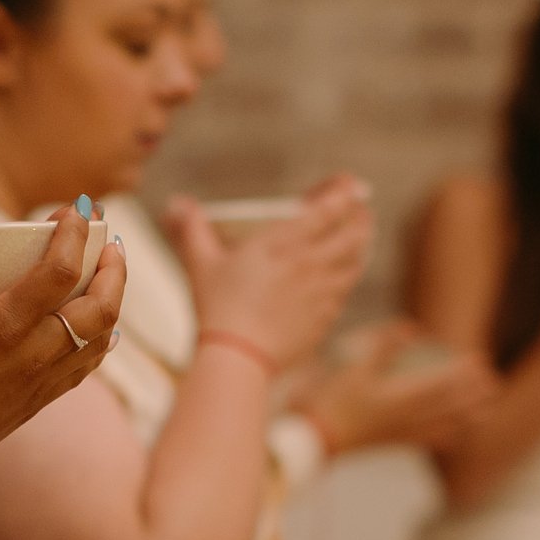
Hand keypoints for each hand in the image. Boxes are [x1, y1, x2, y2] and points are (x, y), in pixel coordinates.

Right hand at [0, 203, 126, 467]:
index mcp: (3, 330)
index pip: (60, 272)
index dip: (74, 234)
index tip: (77, 208)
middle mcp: (35, 356)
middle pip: (102, 307)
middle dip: (113, 267)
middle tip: (108, 237)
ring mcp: (43, 381)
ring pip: (102, 337)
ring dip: (114, 299)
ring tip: (108, 269)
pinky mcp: (41, 400)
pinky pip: (88, 364)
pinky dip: (102, 336)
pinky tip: (101, 323)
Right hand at [169, 173, 373, 370]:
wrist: (240, 356)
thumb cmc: (218, 306)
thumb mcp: (201, 263)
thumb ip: (192, 228)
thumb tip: (177, 203)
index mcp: (285, 243)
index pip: (327, 210)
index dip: (343, 192)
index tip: (351, 183)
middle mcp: (311, 264)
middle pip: (352, 233)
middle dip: (361, 216)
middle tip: (362, 209)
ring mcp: (322, 292)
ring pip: (355, 262)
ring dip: (362, 244)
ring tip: (362, 236)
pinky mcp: (325, 317)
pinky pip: (345, 290)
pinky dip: (350, 275)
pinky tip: (346, 274)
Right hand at [294, 321, 499, 454]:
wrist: (318, 438)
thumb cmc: (333, 401)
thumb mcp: (355, 367)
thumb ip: (384, 346)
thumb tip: (411, 327)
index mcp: (401, 398)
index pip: (442, 383)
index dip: (463, 372)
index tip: (479, 360)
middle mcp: (408, 418)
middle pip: (451, 406)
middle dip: (474, 394)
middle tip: (493, 382)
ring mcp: (404, 433)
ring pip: (446, 426)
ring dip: (469, 416)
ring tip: (487, 409)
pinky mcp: (396, 443)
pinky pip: (429, 441)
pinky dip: (448, 437)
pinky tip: (458, 435)